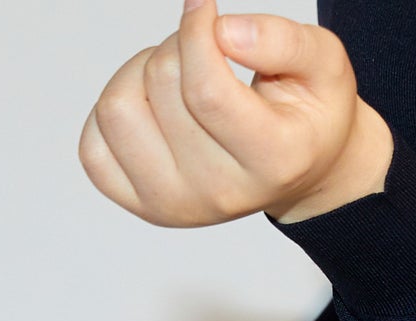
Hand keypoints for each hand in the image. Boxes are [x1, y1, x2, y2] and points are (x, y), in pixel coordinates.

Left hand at [79, 5, 392, 228]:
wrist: (297, 172)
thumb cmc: (305, 114)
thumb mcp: (322, 65)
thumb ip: (284, 40)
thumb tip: (223, 33)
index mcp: (273, 161)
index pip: (205, 90)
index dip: (195, 30)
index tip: (205, 9)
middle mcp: (221, 193)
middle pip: (161, 84)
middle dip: (178, 46)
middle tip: (206, 55)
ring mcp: (175, 205)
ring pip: (117, 109)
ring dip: (141, 75)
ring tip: (178, 82)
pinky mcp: (140, 205)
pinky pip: (93, 144)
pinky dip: (118, 111)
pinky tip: (153, 111)